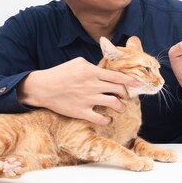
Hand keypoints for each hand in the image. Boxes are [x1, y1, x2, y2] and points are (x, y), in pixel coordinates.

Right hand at [18, 57, 140, 124]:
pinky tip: (108, 118)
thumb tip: (108, 69)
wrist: (42, 88)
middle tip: (127, 96)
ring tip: (121, 108)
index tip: (139, 84)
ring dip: (120, 107)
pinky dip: (107, 119)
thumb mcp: (78, 62)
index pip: (117, 76)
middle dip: (126, 94)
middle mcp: (92, 85)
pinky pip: (100, 118)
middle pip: (118, 90)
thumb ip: (95, 66)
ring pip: (113, 104)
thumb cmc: (60, 73)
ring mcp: (87, 99)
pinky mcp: (81, 111)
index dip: (130, 81)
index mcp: (92, 71)